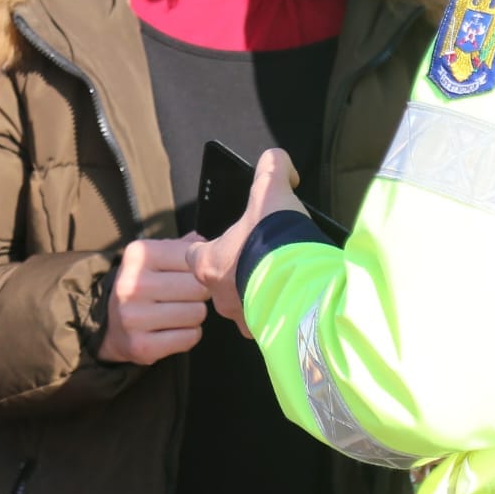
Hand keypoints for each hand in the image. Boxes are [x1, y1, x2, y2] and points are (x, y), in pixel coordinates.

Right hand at [96, 232, 210, 365]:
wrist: (112, 327)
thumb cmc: (144, 286)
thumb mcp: (156, 259)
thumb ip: (183, 247)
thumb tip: (206, 245)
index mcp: (137, 255)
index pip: (193, 258)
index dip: (199, 269)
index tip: (187, 275)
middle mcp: (131, 285)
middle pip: (198, 287)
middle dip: (200, 293)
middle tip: (186, 297)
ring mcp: (133, 318)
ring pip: (197, 313)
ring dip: (195, 314)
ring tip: (178, 312)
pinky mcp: (141, 346)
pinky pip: (190, 337)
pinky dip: (189, 335)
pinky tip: (174, 330)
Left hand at [189, 148, 306, 336]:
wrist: (299, 285)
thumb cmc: (274, 240)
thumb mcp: (272, 188)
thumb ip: (272, 167)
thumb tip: (279, 163)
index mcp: (210, 262)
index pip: (196, 254)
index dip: (210, 246)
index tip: (228, 241)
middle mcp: (219, 293)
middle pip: (219, 282)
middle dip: (237, 272)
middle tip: (259, 260)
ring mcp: (241, 316)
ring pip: (242, 305)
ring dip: (256, 293)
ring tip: (280, 281)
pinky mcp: (264, 330)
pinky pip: (265, 321)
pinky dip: (276, 311)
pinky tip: (292, 299)